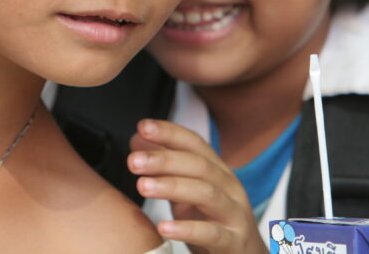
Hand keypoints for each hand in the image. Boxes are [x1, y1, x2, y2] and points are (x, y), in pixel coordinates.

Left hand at [128, 119, 266, 253]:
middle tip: (134, 161)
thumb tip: (139, 140)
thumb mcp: (187, 192)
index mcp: (218, 171)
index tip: (143, 127)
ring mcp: (234, 215)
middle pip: (199, 165)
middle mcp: (229, 188)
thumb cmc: (213, 222)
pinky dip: (187, 229)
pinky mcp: (233, 243)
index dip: (169, 132)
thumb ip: (166, 167)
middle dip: (164, 159)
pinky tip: (164, 226)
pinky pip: (212, 234)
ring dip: (172, 187)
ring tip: (143, 186)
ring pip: (207, 194)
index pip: (195, 144)